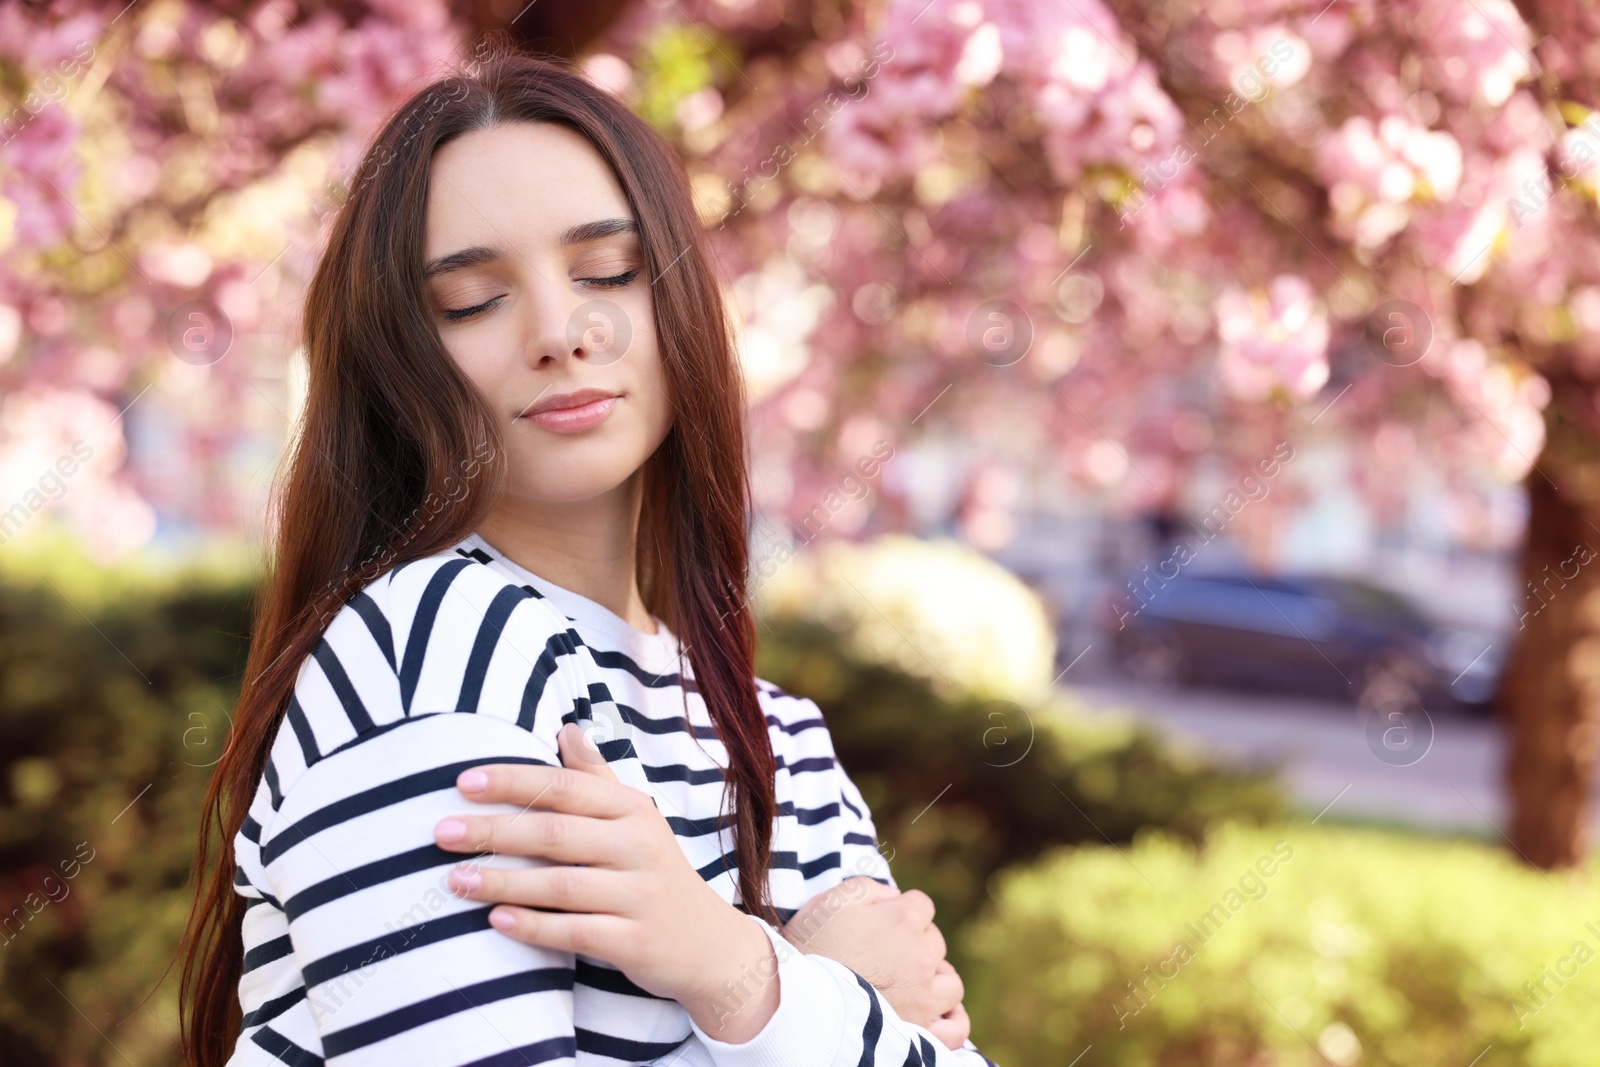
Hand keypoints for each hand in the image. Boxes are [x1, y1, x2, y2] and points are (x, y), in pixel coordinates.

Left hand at [434, 723, 778, 1041]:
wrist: (708, 944)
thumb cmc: (655, 872)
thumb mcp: (636, 819)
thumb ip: (597, 777)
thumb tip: (566, 727)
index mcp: (632, 810)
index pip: (565, 786)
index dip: (513, 781)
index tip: (462, 782)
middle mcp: (639, 846)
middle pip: (556, 832)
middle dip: (495, 830)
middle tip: (441, 832)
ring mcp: (639, 895)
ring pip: (561, 884)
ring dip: (503, 881)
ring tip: (455, 879)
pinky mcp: (634, 941)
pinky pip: (576, 932)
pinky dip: (533, 926)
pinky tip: (495, 920)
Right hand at [780, 876, 966, 1045]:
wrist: (796, 999)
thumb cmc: (809, 947)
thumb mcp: (830, 900)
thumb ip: (867, 889)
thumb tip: (893, 895)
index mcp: (904, 920)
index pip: (921, 905)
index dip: (899, 910)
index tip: (879, 922)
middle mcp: (922, 956)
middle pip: (934, 942)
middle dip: (914, 943)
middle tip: (883, 954)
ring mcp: (924, 997)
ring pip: (950, 982)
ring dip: (936, 979)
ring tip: (912, 983)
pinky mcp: (921, 1031)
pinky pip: (955, 1029)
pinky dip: (952, 1021)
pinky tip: (938, 1016)